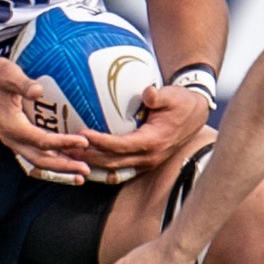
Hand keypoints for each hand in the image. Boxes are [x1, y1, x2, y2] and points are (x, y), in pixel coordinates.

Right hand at [0, 57, 89, 183]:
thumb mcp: (9, 74)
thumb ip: (24, 84)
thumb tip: (38, 91)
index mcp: (11, 126)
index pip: (41, 140)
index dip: (62, 143)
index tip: (83, 141)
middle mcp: (12, 139)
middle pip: (40, 160)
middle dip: (64, 166)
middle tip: (86, 170)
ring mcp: (14, 142)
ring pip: (38, 163)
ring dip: (59, 171)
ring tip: (80, 176)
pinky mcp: (19, 141)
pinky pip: (36, 157)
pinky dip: (52, 165)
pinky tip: (67, 167)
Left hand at [70, 84, 209, 184]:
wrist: (196, 114)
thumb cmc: (181, 103)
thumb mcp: (173, 96)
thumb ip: (159, 96)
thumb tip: (149, 92)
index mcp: (153, 142)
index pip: (121, 146)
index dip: (101, 142)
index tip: (83, 134)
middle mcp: (149, 158)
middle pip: (112, 162)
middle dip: (89, 157)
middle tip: (67, 147)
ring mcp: (146, 163)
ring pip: (113, 170)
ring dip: (92, 164)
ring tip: (71, 157)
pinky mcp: (144, 163)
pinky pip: (119, 170)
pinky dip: (102, 169)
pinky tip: (86, 165)